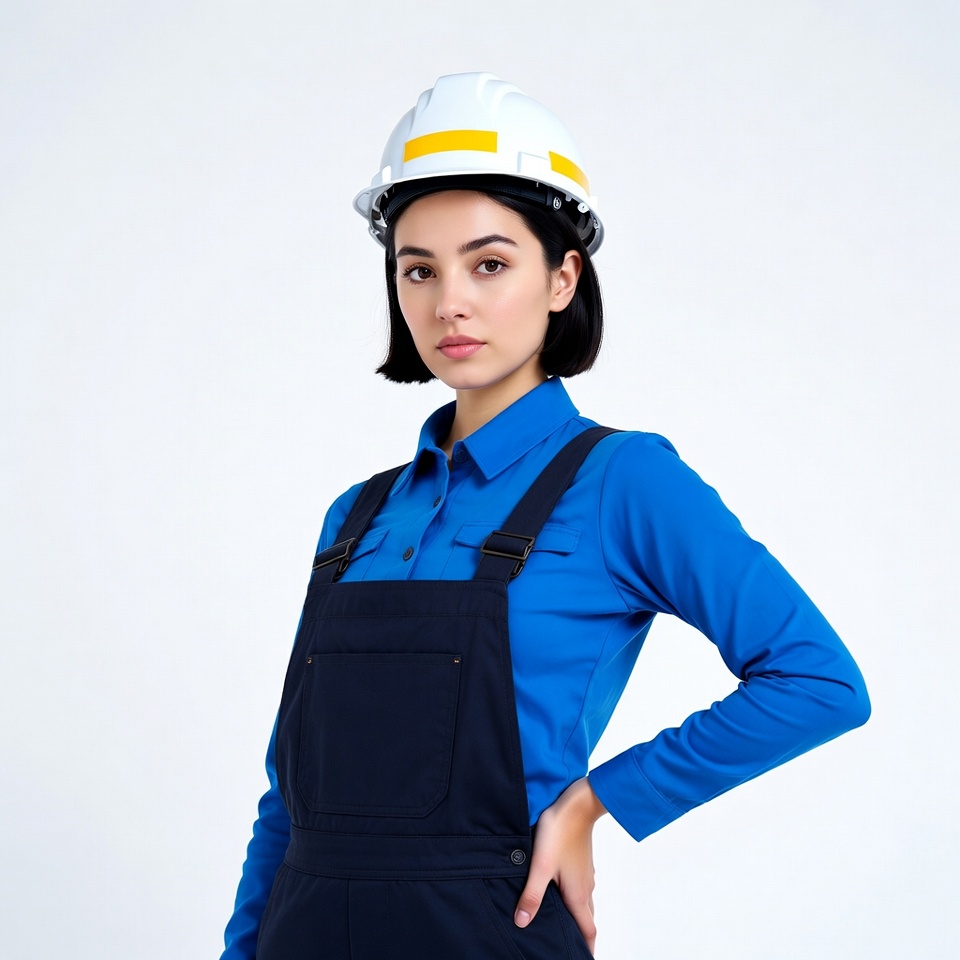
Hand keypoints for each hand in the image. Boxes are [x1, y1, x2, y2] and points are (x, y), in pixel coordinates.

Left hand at [514, 777, 606, 953]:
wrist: (579, 804)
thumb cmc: (560, 832)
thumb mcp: (541, 866)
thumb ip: (532, 895)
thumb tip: (522, 923)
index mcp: (577, 895)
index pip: (588, 931)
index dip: (587, 949)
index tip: (580, 959)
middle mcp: (586, 888)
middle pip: (586, 920)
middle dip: (580, 936)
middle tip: (569, 947)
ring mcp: (585, 874)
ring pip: (584, 904)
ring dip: (577, 918)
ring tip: (563, 926)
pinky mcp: (581, 862)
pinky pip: (580, 889)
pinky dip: (574, 900)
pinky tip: (560, 894)